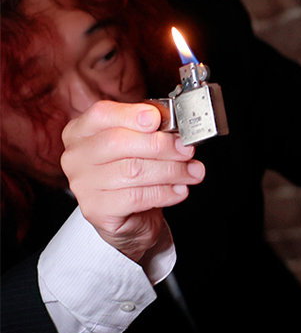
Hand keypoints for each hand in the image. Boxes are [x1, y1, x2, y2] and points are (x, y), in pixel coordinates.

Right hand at [61, 100, 204, 261]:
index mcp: (81, 132)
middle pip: (120, 142)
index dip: (132, 115)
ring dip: (171, 170)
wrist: (131, 217)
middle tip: (187, 150)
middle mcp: (76, 156)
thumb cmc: (134, 176)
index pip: (102, 114)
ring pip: (133, 171)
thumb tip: (176, 133)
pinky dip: (165, 192)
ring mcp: (83, 184)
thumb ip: (150, 132)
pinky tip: (179, 190)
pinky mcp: (96, 209)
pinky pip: (137, 197)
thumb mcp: (139, 146)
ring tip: (192, 172)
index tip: (158, 119)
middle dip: (162, 145)